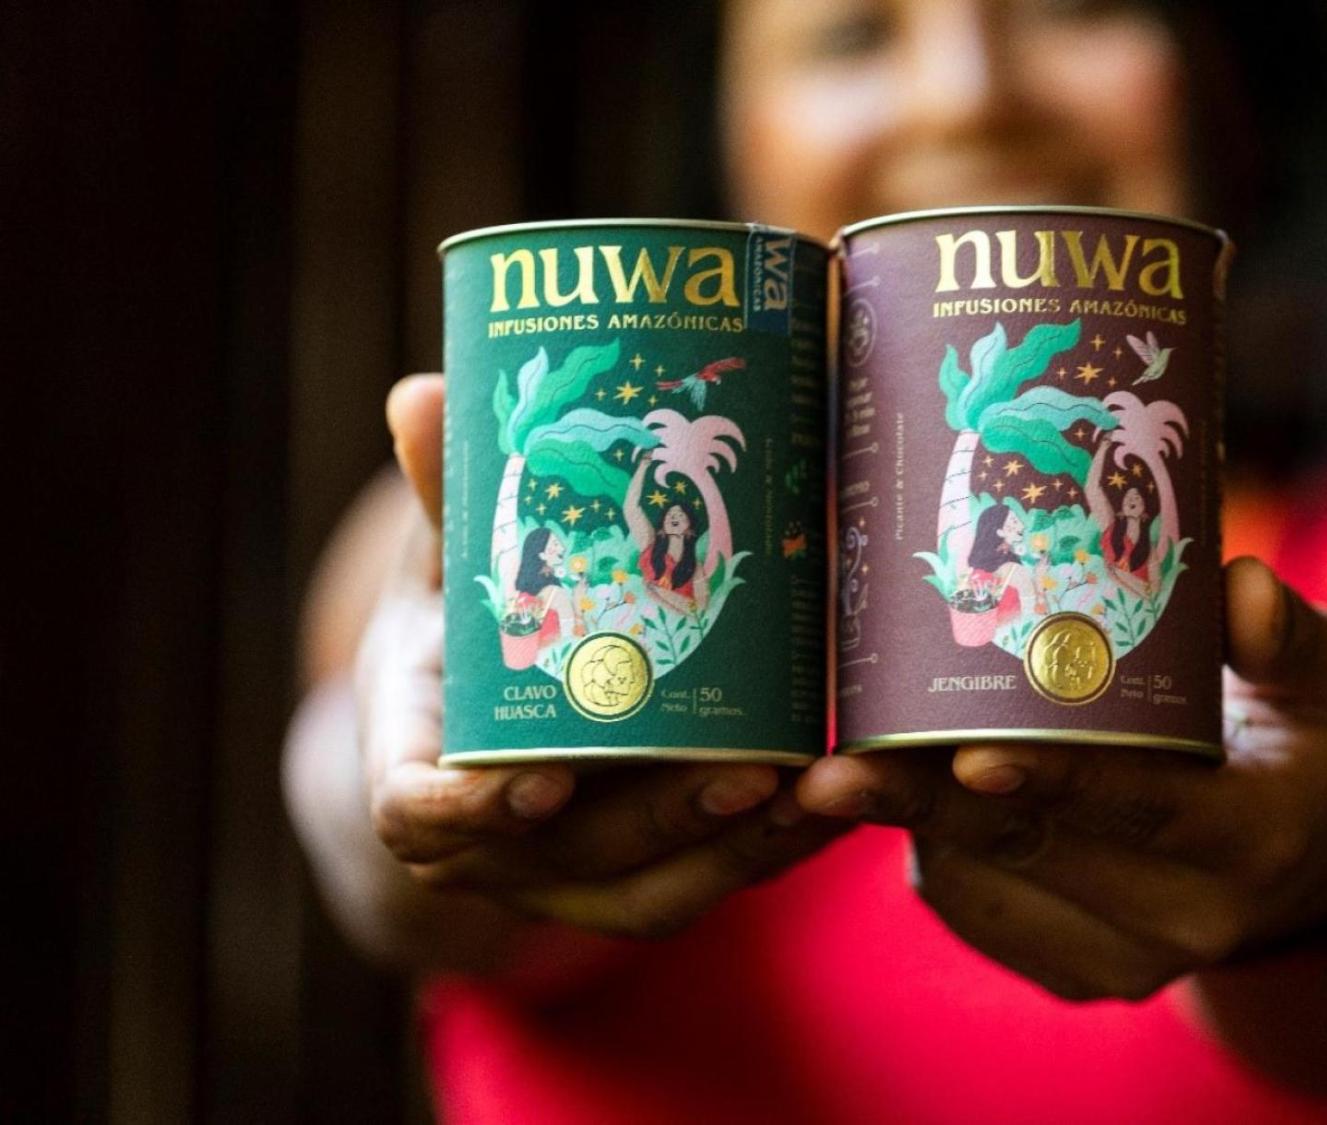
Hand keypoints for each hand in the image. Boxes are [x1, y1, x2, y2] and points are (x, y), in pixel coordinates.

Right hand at [364, 375, 845, 940]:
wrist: (467, 722)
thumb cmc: (454, 629)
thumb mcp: (441, 566)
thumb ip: (445, 496)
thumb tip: (419, 393)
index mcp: (417, 761)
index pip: (417, 814)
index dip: (472, 813)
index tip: (544, 780)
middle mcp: (491, 840)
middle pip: (573, 855)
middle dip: (664, 819)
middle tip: (748, 767)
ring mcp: (564, 873)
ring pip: (654, 891)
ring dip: (740, 849)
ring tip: (820, 789)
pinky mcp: (639, 877)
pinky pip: (707, 883)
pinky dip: (773, 851)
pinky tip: (842, 803)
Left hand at [796, 558, 1326, 1000]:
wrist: (1300, 863)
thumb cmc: (1298, 741)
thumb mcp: (1324, 681)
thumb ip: (1287, 637)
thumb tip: (1243, 586)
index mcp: (1253, 840)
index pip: (1143, 809)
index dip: (1056, 781)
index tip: (966, 755)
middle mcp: (1189, 918)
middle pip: (1033, 850)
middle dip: (924, 804)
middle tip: (833, 767)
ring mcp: (1126, 961)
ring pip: (982, 886)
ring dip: (911, 820)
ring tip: (851, 756)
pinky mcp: (1074, 975)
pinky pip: (971, 910)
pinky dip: (928, 849)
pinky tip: (902, 789)